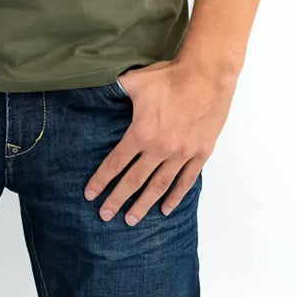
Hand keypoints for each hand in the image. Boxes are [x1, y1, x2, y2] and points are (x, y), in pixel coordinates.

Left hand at [83, 59, 235, 224]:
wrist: (206, 76)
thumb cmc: (169, 77)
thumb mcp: (134, 81)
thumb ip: (114, 90)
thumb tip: (95, 89)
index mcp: (141, 133)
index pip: (116, 163)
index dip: (101, 180)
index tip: (90, 194)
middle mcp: (160, 149)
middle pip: (134, 181)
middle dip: (117, 200)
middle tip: (105, 215)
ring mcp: (182, 154)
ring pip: (159, 186)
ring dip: (144, 204)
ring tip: (131, 220)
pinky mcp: (200, 153)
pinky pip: (186, 181)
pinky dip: (175, 196)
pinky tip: (166, 209)